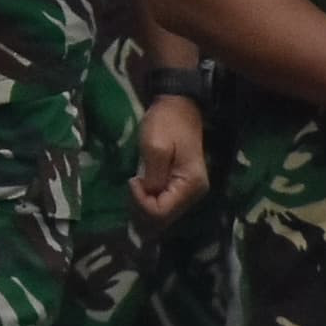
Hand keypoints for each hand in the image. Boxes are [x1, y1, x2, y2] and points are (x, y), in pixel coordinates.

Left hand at [130, 93, 207, 220]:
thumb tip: (149, 194)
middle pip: (163, 219)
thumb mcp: (155, 146)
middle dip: (141, 207)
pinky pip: (163, 204)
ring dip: (143, 206)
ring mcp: (188, 192)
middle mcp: (193, 194)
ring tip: (134, 185)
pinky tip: (140, 188)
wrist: (178, 107)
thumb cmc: (166, 123)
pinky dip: (148, 201)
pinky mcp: (181, 187)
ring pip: (162, 215)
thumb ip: (153, 175)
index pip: (161, 212)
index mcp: (190, 185)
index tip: (132, 180)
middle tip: (131, 185)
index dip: (141, 202)